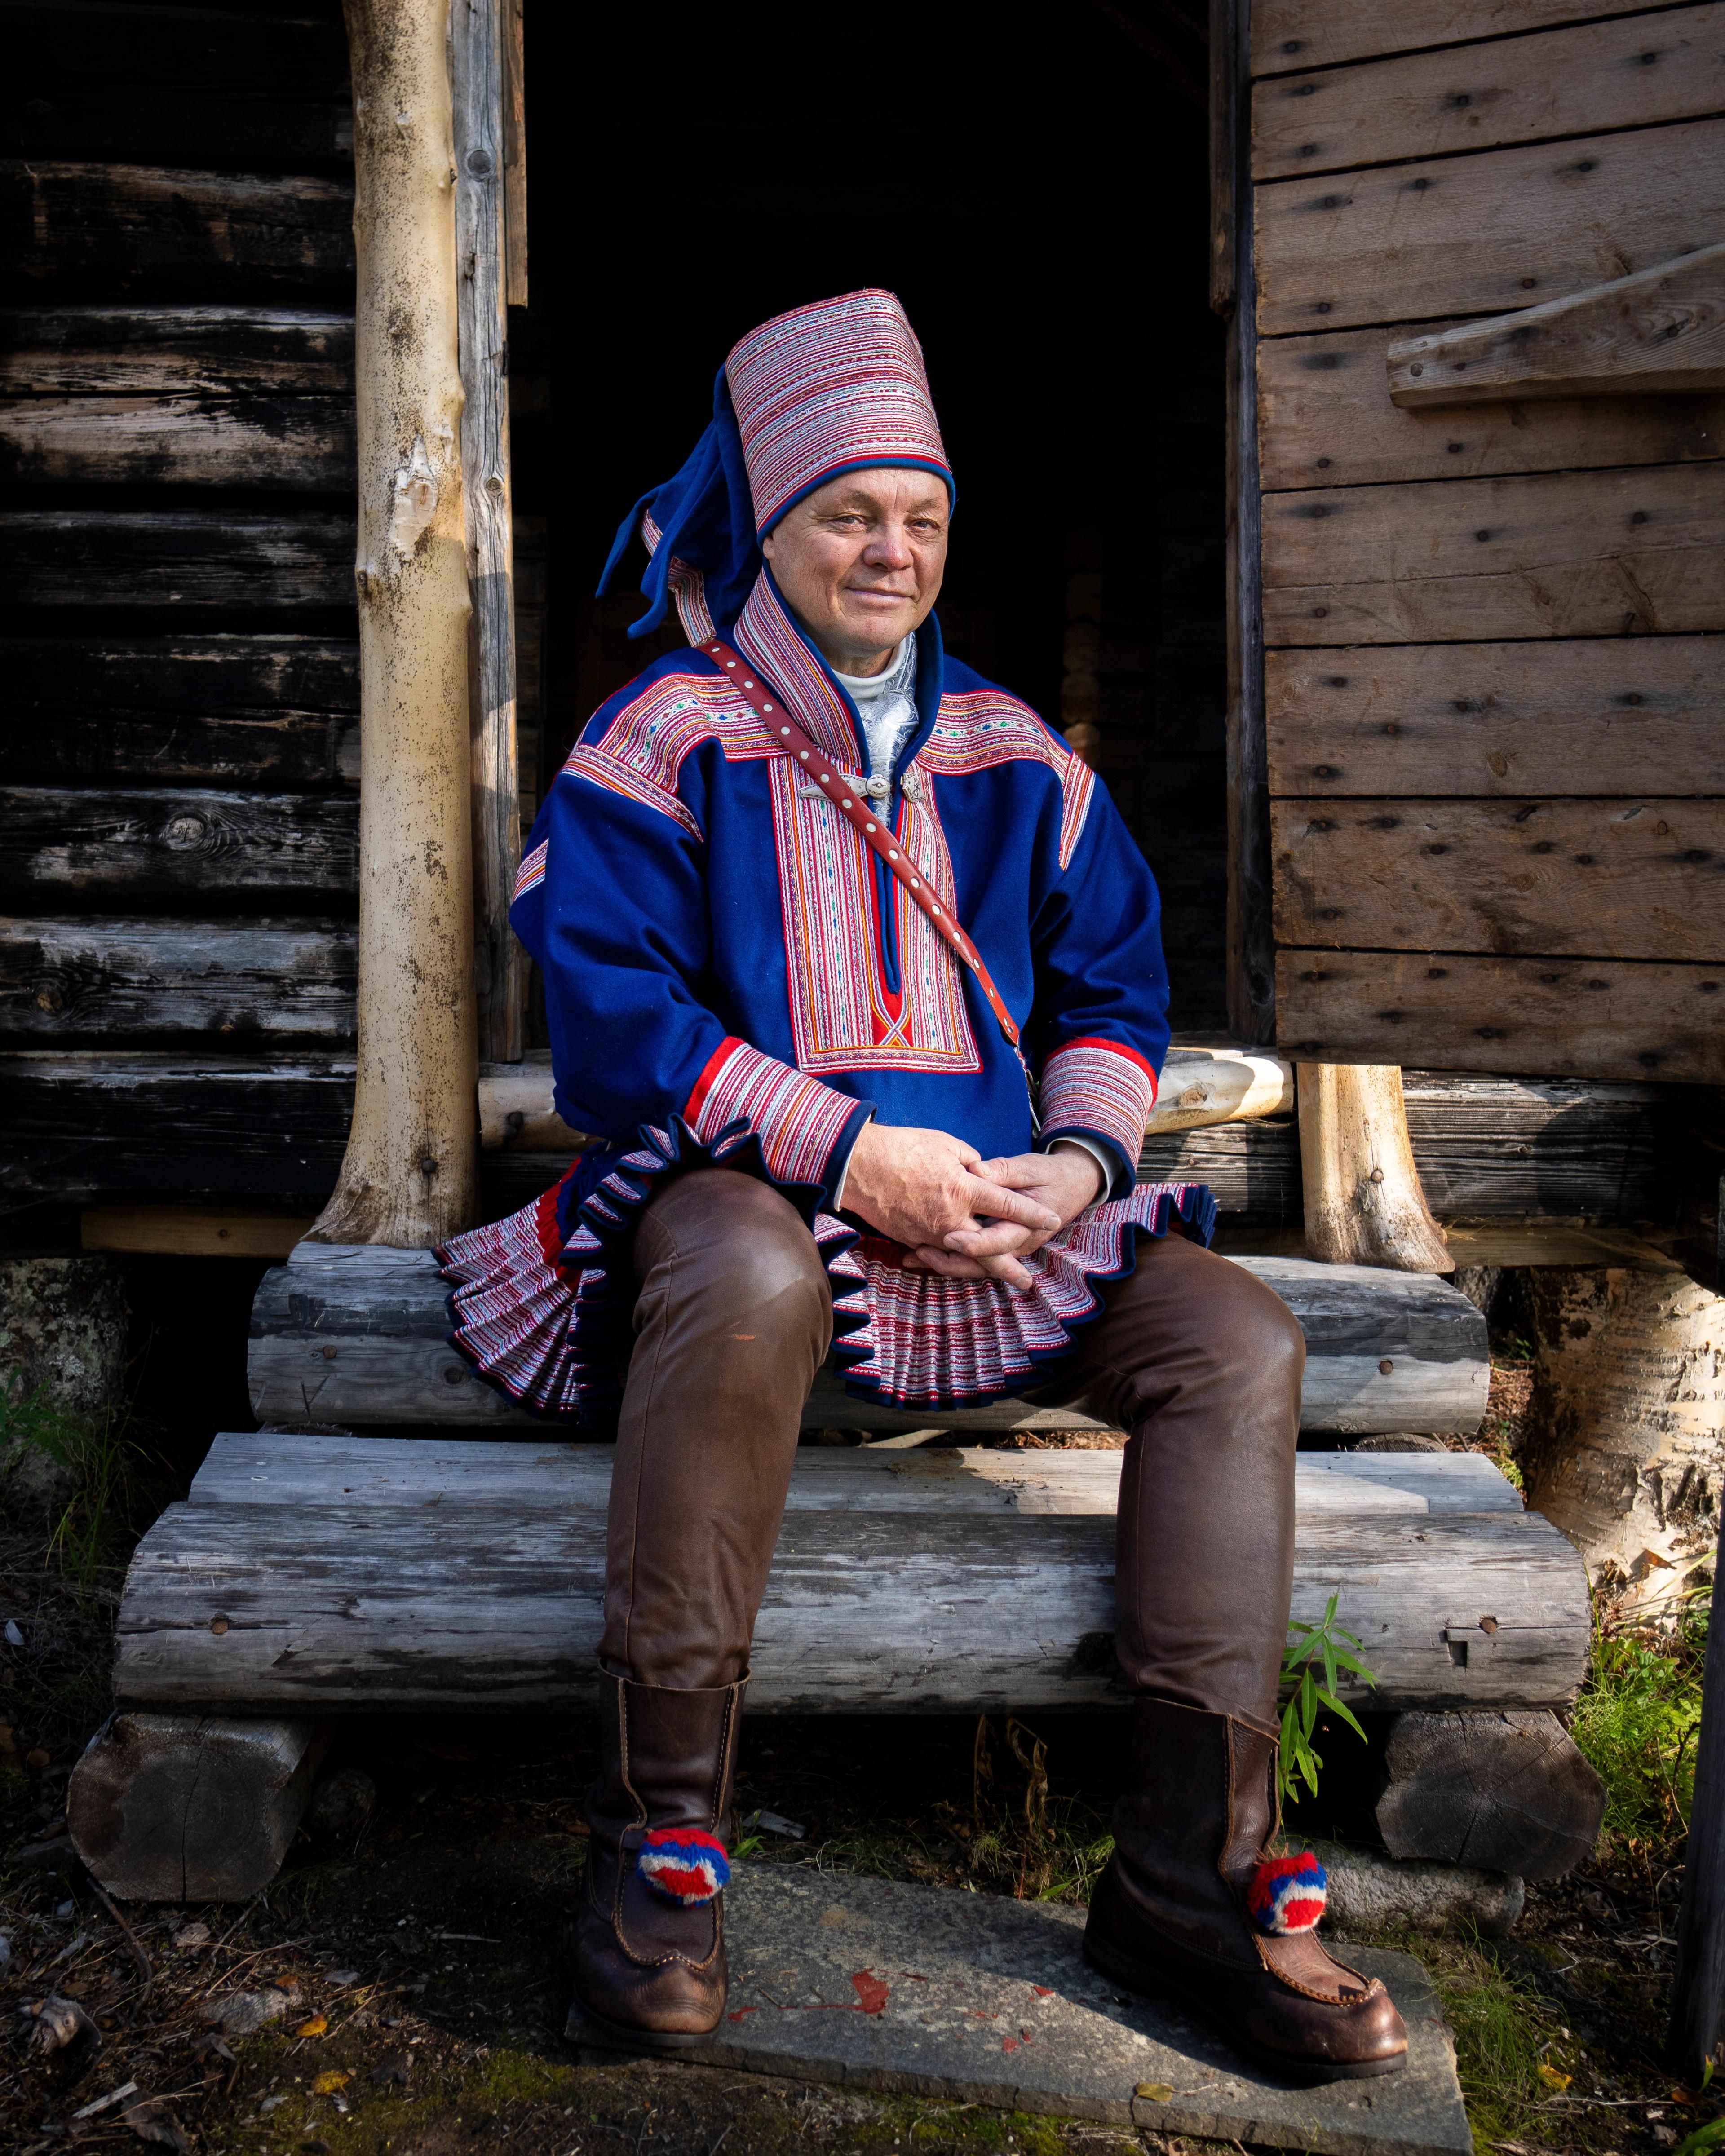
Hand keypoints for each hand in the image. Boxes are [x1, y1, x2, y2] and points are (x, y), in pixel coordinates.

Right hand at [840, 1122, 1060, 1289]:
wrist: (857, 1165)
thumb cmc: (903, 1147)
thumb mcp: (945, 1144)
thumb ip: (971, 1160)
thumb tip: (982, 1173)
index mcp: (963, 1189)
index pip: (1007, 1205)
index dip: (1032, 1213)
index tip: (1052, 1220)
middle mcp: (950, 1218)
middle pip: (989, 1249)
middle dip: (1010, 1267)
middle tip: (1027, 1281)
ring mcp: (929, 1232)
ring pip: (962, 1258)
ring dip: (981, 1269)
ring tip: (999, 1277)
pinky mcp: (911, 1239)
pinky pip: (936, 1254)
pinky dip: (950, 1260)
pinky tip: (961, 1264)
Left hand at [907, 1145, 1104, 1283]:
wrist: (1074, 1185)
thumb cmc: (1051, 1174)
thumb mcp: (1029, 1167)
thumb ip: (1002, 1171)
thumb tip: (975, 1169)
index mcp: (1028, 1227)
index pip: (998, 1242)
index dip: (973, 1243)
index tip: (948, 1237)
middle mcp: (1018, 1244)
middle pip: (981, 1263)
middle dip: (948, 1262)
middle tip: (917, 1253)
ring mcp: (1008, 1248)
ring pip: (974, 1265)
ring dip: (943, 1262)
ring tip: (911, 1256)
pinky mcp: (998, 1245)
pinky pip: (973, 1257)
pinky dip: (948, 1256)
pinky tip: (921, 1250)